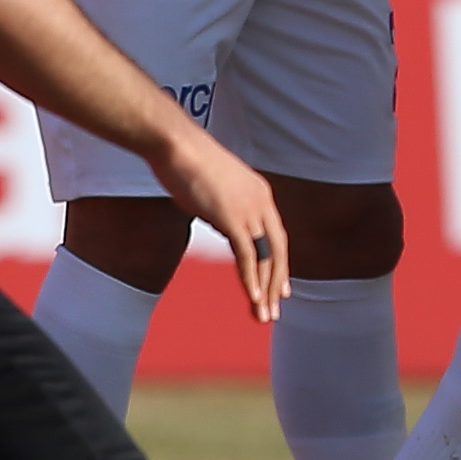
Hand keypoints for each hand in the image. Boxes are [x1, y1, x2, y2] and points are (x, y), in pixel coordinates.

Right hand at [158, 129, 290, 322]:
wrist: (178, 145)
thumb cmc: (188, 161)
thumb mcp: (214, 187)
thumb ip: (222, 207)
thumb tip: (219, 221)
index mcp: (260, 193)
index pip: (276, 236)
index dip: (280, 263)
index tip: (282, 286)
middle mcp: (261, 202)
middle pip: (277, 250)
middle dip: (277, 282)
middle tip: (276, 308)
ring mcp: (249, 210)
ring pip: (266, 257)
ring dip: (266, 288)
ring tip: (264, 313)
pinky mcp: (233, 218)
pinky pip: (248, 255)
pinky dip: (251, 278)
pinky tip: (253, 297)